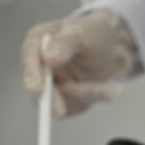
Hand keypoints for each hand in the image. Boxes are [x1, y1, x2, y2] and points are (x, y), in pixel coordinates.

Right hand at [21, 9, 139, 116]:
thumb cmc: (94, 33)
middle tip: (60, 111)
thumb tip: (47, 58)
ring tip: (115, 90)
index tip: (37, 88)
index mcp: (37, 42)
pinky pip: (79, 104)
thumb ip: (66, 43)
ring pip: (60, 99)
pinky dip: (96, 98)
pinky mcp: (68, 98)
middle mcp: (40, 65)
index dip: (32, 73)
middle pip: (39, 86)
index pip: (29, 57)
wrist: (112, 48)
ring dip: (85, 96)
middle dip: (51, 98)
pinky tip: (113, 91)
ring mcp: (52, 84)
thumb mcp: (83, 32)